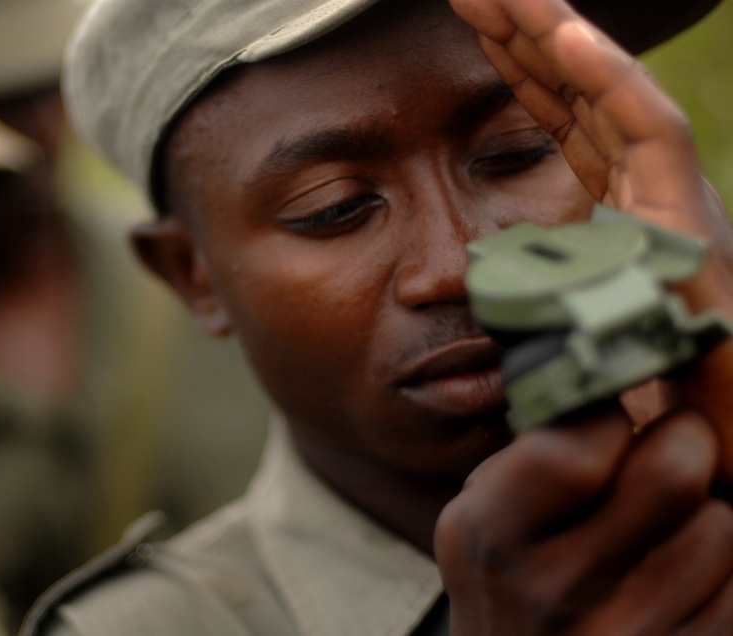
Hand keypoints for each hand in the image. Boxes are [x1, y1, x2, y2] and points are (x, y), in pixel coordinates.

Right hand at [435, 404, 732, 633]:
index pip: (577, 448)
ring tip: (668, 526)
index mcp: (488, 536)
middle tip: (667, 445)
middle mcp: (551, 591)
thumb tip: (604, 361)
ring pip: (721, 528)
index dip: (604, 411)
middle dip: (681, 440)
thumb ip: (532, 454)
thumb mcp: (480, 518)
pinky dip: (723, 567)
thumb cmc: (507, 584)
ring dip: (705, 513)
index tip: (606, 411)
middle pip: (671, 473)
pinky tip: (682, 573)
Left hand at [448, 0, 732, 481]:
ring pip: (609, 99)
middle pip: (577, 97)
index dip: (516, 68)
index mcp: (606, 210)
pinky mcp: (690, 223)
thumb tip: (452, 274)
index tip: (467, 22)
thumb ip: (513, 293)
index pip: (558, 119)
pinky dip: (611, 83)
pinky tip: (564, 34)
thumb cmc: (615, 404)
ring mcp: (667, 203)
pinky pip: (652, 136)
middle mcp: (640, 196)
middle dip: (525, 37)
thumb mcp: (541, 334)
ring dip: (554, 37)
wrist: (700, 457)